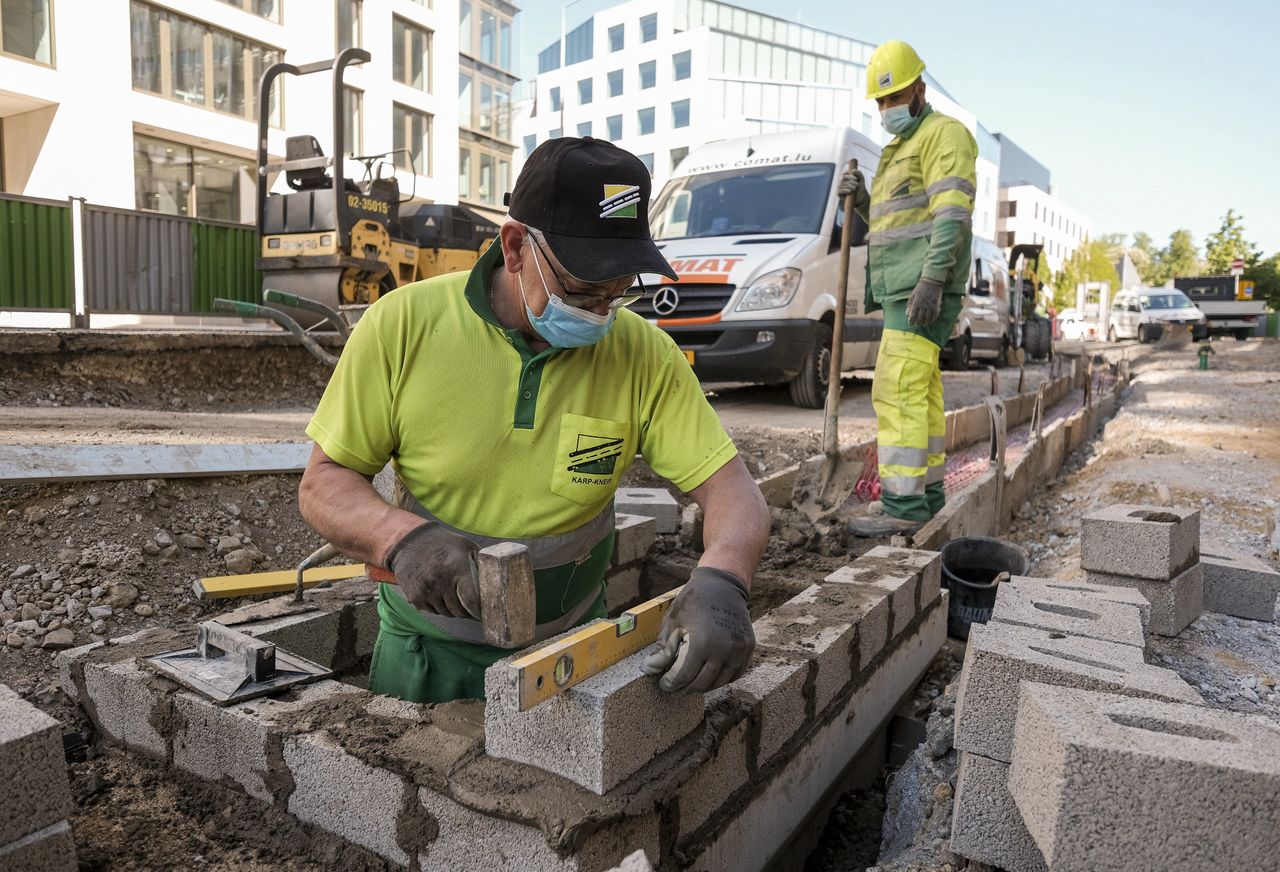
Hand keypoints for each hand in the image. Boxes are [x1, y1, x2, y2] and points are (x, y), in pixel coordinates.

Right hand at [385, 522, 480, 618]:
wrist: (412, 541)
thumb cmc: (446, 544)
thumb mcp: (467, 548)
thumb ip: (482, 567)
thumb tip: (498, 587)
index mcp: (457, 567)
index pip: (471, 600)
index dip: (479, 611)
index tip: (485, 614)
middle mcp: (440, 580)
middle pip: (459, 610)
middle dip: (467, 611)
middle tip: (471, 606)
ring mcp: (426, 590)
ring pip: (446, 613)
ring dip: (453, 610)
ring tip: (454, 596)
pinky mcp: (414, 597)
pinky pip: (433, 612)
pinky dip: (439, 607)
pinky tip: (439, 594)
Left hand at [641, 567, 754, 692]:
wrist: (723, 584)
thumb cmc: (694, 600)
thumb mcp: (673, 621)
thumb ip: (662, 648)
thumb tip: (649, 670)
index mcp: (702, 642)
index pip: (684, 676)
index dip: (671, 683)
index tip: (663, 684)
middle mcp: (723, 650)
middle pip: (702, 683)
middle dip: (685, 688)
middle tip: (675, 687)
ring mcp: (738, 651)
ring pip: (719, 682)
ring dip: (703, 686)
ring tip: (691, 683)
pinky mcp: (748, 648)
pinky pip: (735, 674)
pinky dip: (721, 679)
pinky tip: (709, 676)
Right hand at [837, 168, 869, 212]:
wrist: (861, 198)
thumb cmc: (861, 188)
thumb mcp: (861, 180)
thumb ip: (859, 173)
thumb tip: (852, 170)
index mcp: (847, 177)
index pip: (845, 173)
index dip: (849, 175)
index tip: (856, 179)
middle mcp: (842, 182)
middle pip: (843, 178)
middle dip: (851, 181)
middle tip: (857, 185)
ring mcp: (840, 188)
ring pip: (841, 185)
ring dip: (848, 186)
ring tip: (854, 189)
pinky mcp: (839, 194)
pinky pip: (839, 191)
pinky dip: (844, 191)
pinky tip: (849, 191)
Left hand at [906, 277, 944, 325]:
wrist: (932, 282)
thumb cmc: (920, 288)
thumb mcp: (912, 295)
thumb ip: (909, 305)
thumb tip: (907, 314)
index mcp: (917, 302)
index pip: (913, 315)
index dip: (911, 320)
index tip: (910, 323)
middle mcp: (924, 304)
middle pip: (921, 318)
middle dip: (918, 322)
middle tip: (916, 324)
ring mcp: (931, 305)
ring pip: (928, 318)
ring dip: (925, 322)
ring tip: (923, 324)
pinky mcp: (937, 305)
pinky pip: (935, 315)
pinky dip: (932, 319)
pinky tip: (930, 321)